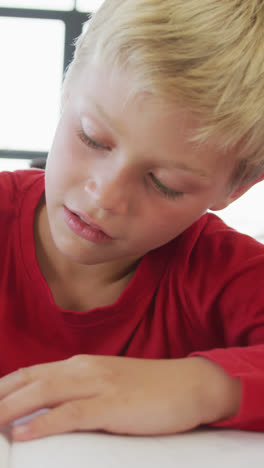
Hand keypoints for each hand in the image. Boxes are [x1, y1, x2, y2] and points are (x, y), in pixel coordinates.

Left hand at [0, 355, 239, 440]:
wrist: (189, 384)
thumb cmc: (149, 388)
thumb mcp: (109, 383)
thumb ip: (81, 390)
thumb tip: (51, 409)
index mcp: (82, 364)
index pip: (32, 372)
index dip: (5, 387)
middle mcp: (85, 369)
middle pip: (31, 380)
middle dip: (1, 398)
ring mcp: (99, 384)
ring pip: (44, 392)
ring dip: (10, 409)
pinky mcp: (113, 404)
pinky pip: (70, 413)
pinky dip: (42, 423)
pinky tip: (22, 434)